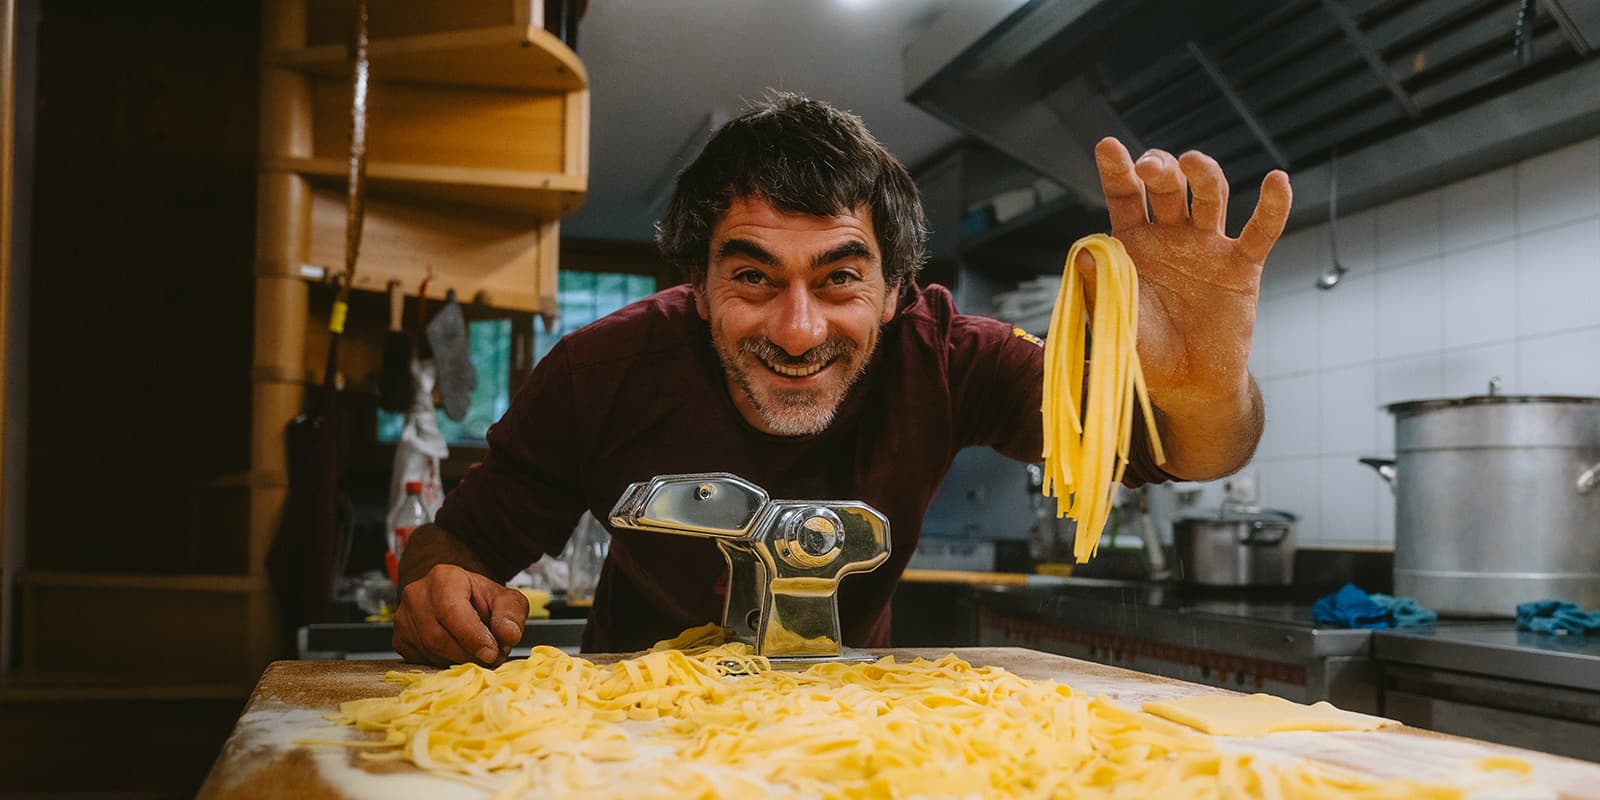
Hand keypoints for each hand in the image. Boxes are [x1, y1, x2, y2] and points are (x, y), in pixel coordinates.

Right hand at [393, 564, 528, 666]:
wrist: (457, 599)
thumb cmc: (480, 598)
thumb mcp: (505, 599)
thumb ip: (511, 614)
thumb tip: (509, 635)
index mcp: (443, 578)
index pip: (451, 611)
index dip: (472, 637)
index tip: (492, 652)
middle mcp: (417, 595)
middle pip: (438, 637)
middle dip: (468, 654)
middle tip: (491, 658)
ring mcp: (403, 618)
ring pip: (430, 652)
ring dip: (458, 661)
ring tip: (478, 654)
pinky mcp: (399, 639)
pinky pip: (421, 661)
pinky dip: (444, 664)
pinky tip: (458, 655)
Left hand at [1081, 138, 1290, 407]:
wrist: (1188, 384)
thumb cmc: (1145, 350)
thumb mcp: (1115, 322)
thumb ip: (1099, 290)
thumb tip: (1081, 255)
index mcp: (1133, 243)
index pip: (1125, 197)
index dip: (1116, 170)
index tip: (1108, 145)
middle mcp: (1171, 236)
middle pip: (1168, 187)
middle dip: (1159, 169)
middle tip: (1149, 167)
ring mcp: (1208, 247)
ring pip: (1210, 196)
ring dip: (1203, 174)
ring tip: (1191, 162)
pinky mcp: (1241, 267)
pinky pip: (1261, 231)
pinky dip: (1273, 206)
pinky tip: (1277, 181)